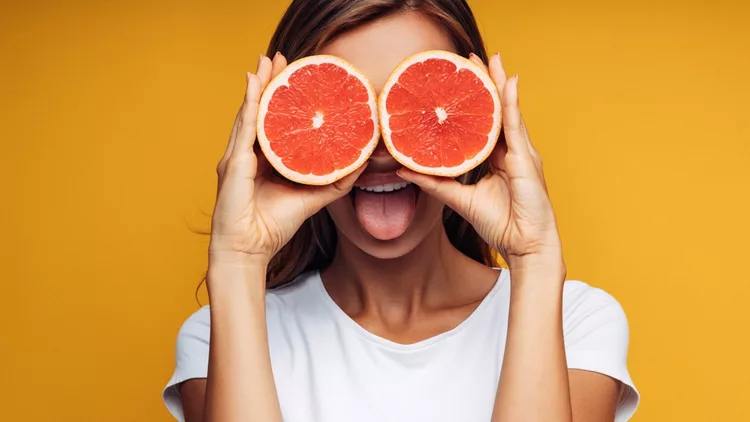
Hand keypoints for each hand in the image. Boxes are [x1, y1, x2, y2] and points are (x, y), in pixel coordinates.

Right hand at [210, 53, 365, 265]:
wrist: (249, 250)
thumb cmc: (274, 226)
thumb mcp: (313, 197)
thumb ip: (335, 179)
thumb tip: (362, 161)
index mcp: (264, 160)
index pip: (273, 121)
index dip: (281, 96)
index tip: (293, 73)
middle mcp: (248, 153)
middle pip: (260, 110)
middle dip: (269, 81)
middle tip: (279, 56)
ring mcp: (238, 156)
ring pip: (250, 112)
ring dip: (258, 83)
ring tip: (266, 60)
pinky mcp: (234, 163)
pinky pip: (245, 128)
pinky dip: (250, 103)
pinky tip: (254, 82)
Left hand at [397, 53, 562, 271]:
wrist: (526, 246)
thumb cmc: (500, 225)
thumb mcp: (460, 200)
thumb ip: (435, 182)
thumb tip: (402, 170)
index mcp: (497, 159)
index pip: (484, 123)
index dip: (473, 101)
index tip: (460, 79)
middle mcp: (511, 151)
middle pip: (496, 110)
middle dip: (485, 82)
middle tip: (470, 57)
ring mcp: (521, 152)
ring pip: (506, 110)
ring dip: (498, 82)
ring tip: (490, 58)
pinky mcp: (526, 158)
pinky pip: (515, 125)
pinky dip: (510, 102)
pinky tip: (507, 81)